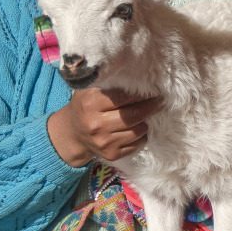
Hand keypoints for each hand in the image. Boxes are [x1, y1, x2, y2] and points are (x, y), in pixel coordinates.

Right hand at [47, 88, 161, 166]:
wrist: (72, 134)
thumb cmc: (85, 106)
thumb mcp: (89, 90)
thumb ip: (108, 83)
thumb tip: (136, 76)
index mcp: (90, 104)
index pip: (124, 97)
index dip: (141, 93)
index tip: (153, 90)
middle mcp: (96, 125)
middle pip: (134, 115)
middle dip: (151, 107)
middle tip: (159, 101)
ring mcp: (104, 142)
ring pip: (139, 130)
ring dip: (145, 122)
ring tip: (144, 115)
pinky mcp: (111, 154)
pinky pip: (137, 144)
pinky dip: (141, 136)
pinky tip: (136, 128)